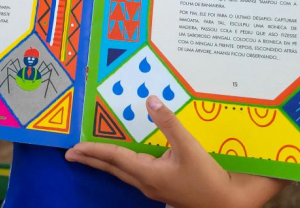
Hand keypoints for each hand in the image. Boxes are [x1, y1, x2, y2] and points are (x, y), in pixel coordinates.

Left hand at [65, 96, 285, 207]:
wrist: (228, 203)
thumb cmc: (208, 178)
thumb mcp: (189, 147)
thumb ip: (169, 123)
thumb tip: (150, 100)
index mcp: (147, 173)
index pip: (114, 157)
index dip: (93, 150)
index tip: (73, 148)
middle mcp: (146, 182)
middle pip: (113, 167)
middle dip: (91, 159)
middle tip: (71, 154)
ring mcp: (154, 187)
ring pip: (123, 172)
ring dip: (106, 162)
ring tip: (92, 154)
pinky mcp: (164, 187)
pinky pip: (136, 173)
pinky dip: (124, 164)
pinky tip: (126, 159)